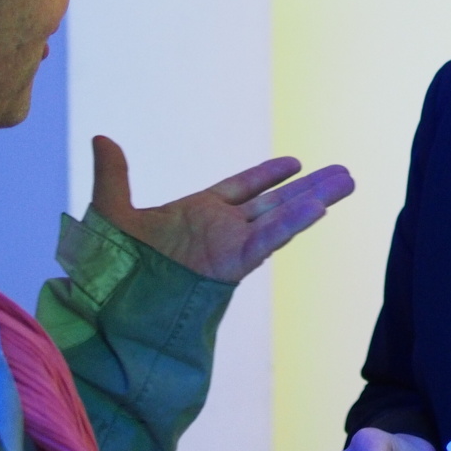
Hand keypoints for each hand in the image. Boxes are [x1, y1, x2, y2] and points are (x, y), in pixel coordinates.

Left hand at [90, 135, 353, 283]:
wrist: (112, 311)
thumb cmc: (112, 272)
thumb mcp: (111, 213)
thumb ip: (113, 176)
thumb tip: (101, 138)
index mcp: (199, 215)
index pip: (242, 189)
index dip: (268, 175)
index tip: (295, 163)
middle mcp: (221, 230)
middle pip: (275, 202)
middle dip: (310, 188)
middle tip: (344, 173)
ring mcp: (229, 246)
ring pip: (281, 217)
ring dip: (315, 199)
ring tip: (348, 181)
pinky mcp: (231, 263)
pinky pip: (267, 239)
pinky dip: (293, 223)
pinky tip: (320, 208)